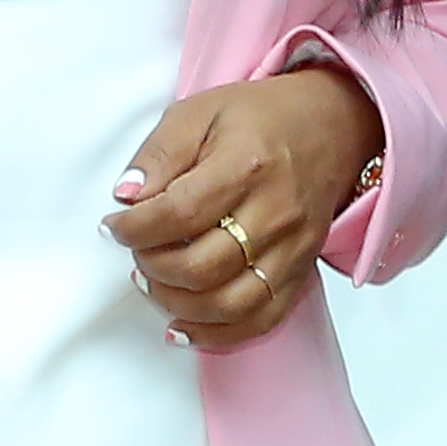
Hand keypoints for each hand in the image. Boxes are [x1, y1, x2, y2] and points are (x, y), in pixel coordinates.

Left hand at [107, 63, 385, 350]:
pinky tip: (182, 325)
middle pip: (200, 268)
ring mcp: (293, 247)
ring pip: (228, 304)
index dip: (133, 229)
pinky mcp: (301, 269)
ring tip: (153, 282)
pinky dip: (217, 334)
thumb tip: (126, 196)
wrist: (333, 125)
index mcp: (246, 165)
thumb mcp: (201, 111)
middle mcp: (275, 212)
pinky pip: (262, 319)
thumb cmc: (264, 118)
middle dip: (151, 266)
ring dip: (176, 303)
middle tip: (137, 250)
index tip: (114, 226)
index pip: (178, 215)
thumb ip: (159, 153)